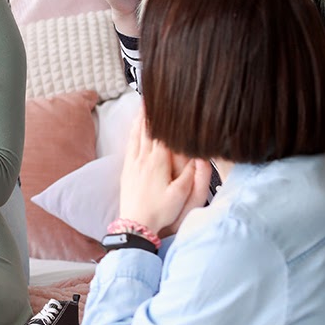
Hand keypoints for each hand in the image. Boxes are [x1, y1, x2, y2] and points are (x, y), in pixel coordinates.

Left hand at [117, 112, 209, 234]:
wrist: (135, 224)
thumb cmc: (160, 211)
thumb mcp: (180, 195)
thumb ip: (190, 175)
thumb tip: (198, 156)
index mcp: (156, 163)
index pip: (159, 135)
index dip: (160, 119)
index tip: (161, 105)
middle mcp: (142, 160)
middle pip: (144, 132)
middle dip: (147, 115)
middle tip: (148, 100)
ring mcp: (131, 165)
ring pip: (134, 138)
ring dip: (138, 122)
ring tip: (140, 109)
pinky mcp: (126, 172)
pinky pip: (129, 147)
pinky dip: (131, 135)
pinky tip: (133, 132)